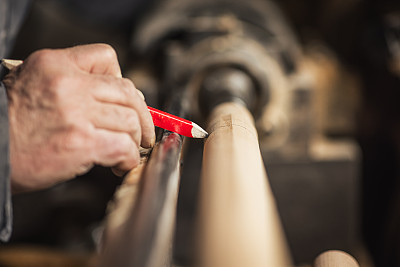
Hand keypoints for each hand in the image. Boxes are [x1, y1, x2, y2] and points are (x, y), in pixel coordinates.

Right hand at [3, 44, 154, 192]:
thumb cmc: (10, 126)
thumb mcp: (34, 86)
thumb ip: (73, 86)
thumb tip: (116, 103)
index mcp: (54, 64)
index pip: (106, 57)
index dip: (122, 81)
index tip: (126, 102)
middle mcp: (67, 83)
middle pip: (127, 91)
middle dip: (142, 115)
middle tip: (141, 131)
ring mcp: (75, 112)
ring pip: (129, 120)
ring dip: (135, 140)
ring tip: (127, 151)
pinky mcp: (80, 142)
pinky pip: (123, 146)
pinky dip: (128, 158)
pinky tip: (120, 164)